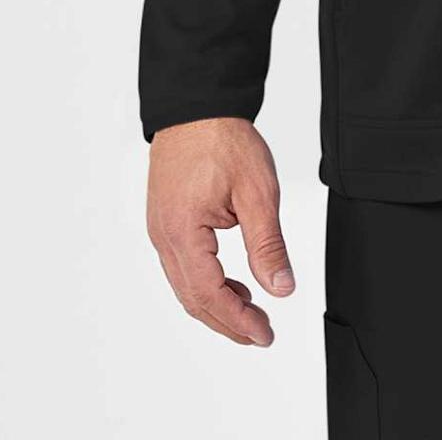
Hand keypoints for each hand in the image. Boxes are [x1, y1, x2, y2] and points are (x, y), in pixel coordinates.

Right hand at [146, 116, 295, 345]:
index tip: (264, 335)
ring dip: (217, 304)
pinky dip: (207, 282)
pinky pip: (183, 265)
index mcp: (183, 231)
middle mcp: (164, 235)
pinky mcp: (166, 219)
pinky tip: (233, 283)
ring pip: (186, 285)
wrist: (197, 105)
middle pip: (193, 298)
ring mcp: (161, 228)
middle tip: (261, 333)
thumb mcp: (257, 192)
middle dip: (228, 322)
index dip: (238, 321)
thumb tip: (281, 288)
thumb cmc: (222, 139)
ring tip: (251, 312)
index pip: (209, 294)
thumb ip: (268, 245)